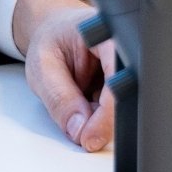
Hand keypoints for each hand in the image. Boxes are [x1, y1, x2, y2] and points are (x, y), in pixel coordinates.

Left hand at [12, 0, 114, 151]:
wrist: (56, 35)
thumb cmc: (50, 42)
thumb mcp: (42, 67)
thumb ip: (59, 97)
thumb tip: (79, 129)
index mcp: (108, 36)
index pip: (118, 78)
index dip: (106, 112)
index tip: (90, 136)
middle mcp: (126, 54)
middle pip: (126, 100)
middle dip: (100, 120)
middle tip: (78, 127)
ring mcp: (129, 73)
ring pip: (123, 112)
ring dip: (99, 119)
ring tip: (78, 99)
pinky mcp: (128, 90)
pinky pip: (118, 115)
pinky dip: (99, 117)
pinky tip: (88, 101)